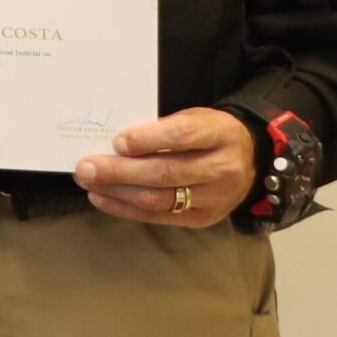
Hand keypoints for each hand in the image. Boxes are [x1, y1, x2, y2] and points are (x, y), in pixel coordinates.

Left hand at [75, 108, 254, 227]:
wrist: (250, 160)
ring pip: (159, 198)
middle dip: (119, 171)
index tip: (117, 142)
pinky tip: (101, 197)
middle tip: (86, 167)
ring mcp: (215, 198)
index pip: (182, 136)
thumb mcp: (195, 118)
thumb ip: (162, 128)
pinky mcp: (203, 219)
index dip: (147, 139)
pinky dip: (125, 208)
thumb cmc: (210, 134)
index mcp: (220, 134)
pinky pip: (158, 216)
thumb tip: (113, 142)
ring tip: (88, 181)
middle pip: (166, 172)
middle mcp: (222, 169)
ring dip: (116, 191)